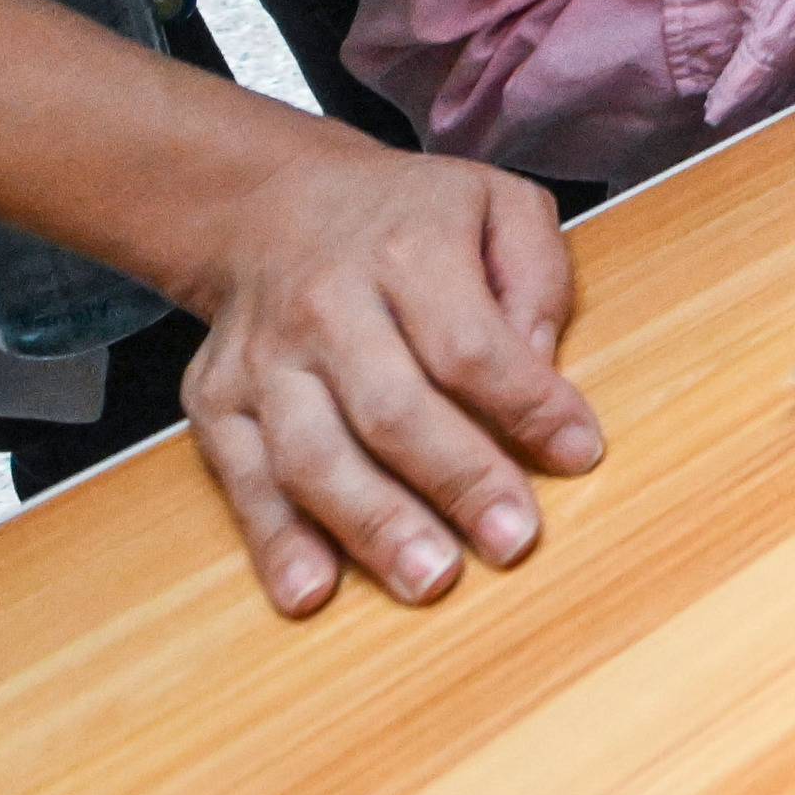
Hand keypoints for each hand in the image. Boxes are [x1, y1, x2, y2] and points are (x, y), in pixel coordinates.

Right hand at [177, 130, 597, 616]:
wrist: (271, 205)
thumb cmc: (408, 219)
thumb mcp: (498, 205)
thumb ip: (536, 275)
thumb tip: (539, 363)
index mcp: (405, 250)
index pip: (470, 344)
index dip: (528, 405)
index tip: (577, 453)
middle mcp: (327, 306)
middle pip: (392, 409)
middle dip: (457, 481)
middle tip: (512, 541)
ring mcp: (265, 360)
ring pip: (314, 456)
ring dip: (373, 526)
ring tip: (429, 581)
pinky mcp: (217, 402)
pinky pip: (243, 480)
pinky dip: (273, 541)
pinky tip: (311, 590)